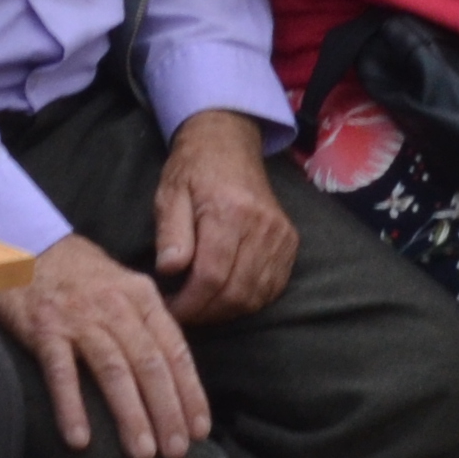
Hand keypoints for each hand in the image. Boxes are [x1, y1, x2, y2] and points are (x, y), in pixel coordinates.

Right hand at [0, 232, 207, 457]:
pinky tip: (80, 440)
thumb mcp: (123, 287)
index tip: (200, 429)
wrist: (25, 246)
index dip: (190, 392)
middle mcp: (115, 307)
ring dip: (131, 415)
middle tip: (176, 452)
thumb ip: (148, 325)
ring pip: (113, 371)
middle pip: (149, 364)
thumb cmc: (79, 276)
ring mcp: (79, 318)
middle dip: (167, 412)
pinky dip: (72, 407)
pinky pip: (61, 373)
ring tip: (142, 453)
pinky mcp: (44, 329)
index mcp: (142, 298)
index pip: (174, 351)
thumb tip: (174, 379)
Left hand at [153, 109, 296, 322]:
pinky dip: (248, 301)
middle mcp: (262, 226)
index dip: (190, 303)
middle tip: (183, 313)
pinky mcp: (289, 242)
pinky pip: (272, 287)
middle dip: (206, 312)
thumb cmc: (193, 170)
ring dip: (226, 311)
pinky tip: (225, 298)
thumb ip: (171, 233)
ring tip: (200, 307)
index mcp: (230, 211)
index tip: (170, 309)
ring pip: (256, 296)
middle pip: (236, 292)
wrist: (229, 144)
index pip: (212, 276)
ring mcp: (280, 236)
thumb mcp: (169, 194)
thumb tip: (170, 271)